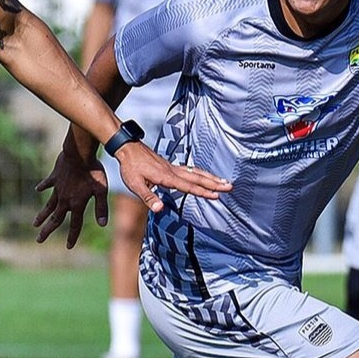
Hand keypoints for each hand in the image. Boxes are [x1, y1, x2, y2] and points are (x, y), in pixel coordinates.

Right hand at [33, 149, 109, 247]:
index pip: (75, 225)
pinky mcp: (54, 178)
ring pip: (48, 205)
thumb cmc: (94, 172)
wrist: (80, 154)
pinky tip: (38, 189)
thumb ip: (101, 208)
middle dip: (47, 231)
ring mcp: (58, 189)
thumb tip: (103, 224)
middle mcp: (65, 200)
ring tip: (35, 224)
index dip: (72, 236)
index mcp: (77, 204)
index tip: (68, 247)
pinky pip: (48, 184)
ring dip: (42, 215)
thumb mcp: (101, 190)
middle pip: (56, 219)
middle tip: (39, 240)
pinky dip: (43, 187)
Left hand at [116, 142, 231, 212]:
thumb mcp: (135, 185)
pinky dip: (202, 173)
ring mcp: (173, 167)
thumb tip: (159, 209)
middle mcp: (173, 171)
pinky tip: (205, 176)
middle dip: (215, 183)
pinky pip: (190, 170)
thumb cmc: (130, 167)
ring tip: (224, 181)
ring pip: (196, 173)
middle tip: (230, 187)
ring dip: (211, 177)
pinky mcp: (171, 166)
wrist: (128, 148)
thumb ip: (148, 197)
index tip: (217, 196)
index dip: (203, 192)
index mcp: (166, 177)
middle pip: (198, 178)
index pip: (188, 187)